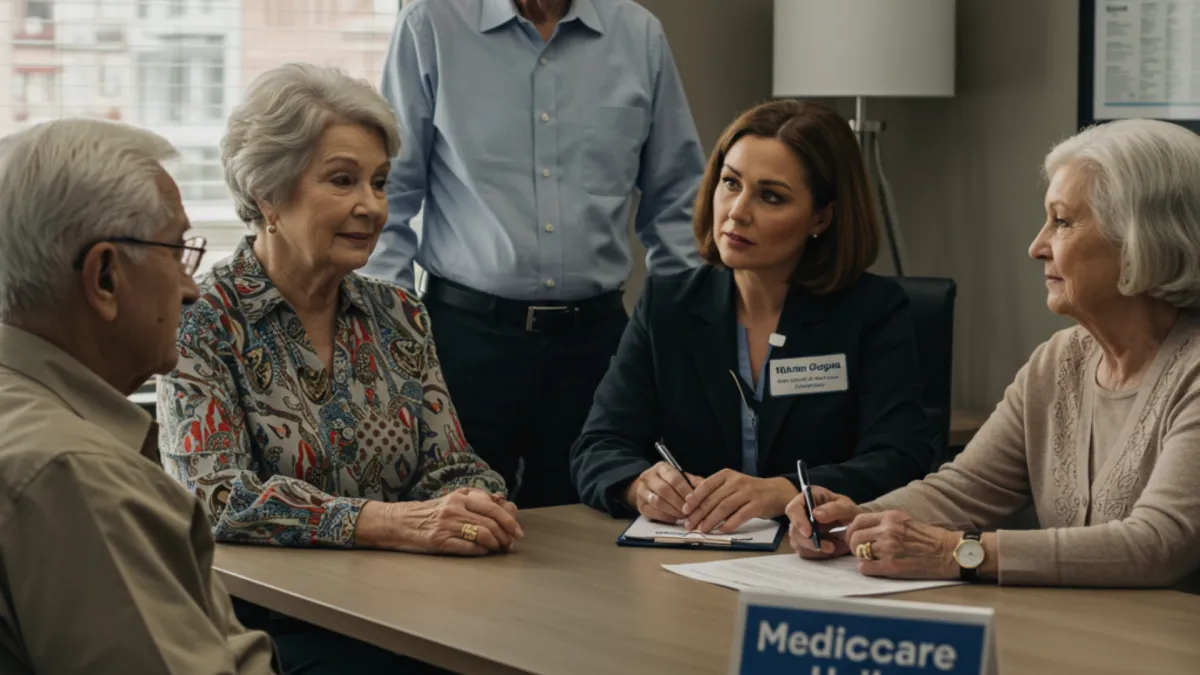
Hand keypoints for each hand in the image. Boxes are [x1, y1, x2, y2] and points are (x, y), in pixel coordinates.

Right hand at [356, 488, 523, 555]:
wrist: (399, 522)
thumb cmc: (430, 512)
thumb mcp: (452, 499)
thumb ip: (477, 499)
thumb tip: (505, 502)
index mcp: (460, 496)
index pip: (492, 507)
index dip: (509, 520)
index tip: (518, 531)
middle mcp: (454, 508)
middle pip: (490, 522)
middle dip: (506, 535)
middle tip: (511, 544)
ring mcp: (446, 525)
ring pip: (481, 534)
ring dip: (496, 544)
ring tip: (500, 549)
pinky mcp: (439, 541)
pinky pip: (467, 547)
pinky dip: (481, 551)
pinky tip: (485, 553)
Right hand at [625, 462, 698, 522]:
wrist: (648, 487)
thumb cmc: (669, 482)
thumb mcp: (681, 477)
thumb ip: (693, 482)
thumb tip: (708, 488)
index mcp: (661, 468)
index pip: (673, 478)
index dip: (684, 490)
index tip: (693, 500)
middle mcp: (648, 477)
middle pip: (664, 490)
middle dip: (679, 502)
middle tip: (690, 511)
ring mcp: (641, 491)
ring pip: (656, 501)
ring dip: (672, 511)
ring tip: (684, 516)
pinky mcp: (640, 505)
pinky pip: (652, 512)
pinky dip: (665, 517)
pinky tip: (675, 519)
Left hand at [681, 470, 796, 533]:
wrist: (777, 492)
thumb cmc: (750, 490)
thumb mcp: (731, 484)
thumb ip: (712, 489)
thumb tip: (689, 494)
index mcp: (727, 475)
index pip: (706, 485)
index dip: (694, 498)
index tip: (684, 510)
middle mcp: (737, 481)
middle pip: (714, 499)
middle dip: (699, 513)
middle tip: (689, 525)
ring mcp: (748, 492)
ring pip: (725, 507)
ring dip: (711, 520)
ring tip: (702, 530)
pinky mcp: (758, 504)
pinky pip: (740, 515)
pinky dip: (729, 524)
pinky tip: (721, 530)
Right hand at [785, 487, 859, 558]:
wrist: (852, 524)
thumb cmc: (848, 512)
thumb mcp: (847, 507)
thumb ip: (835, 509)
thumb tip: (816, 515)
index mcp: (808, 498)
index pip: (793, 509)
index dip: (798, 521)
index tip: (809, 533)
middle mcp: (799, 513)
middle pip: (794, 530)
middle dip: (810, 542)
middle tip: (830, 548)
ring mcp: (799, 529)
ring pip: (798, 544)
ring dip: (817, 549)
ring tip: (837, 547)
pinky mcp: (803, 542)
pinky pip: (805, 552)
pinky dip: (819, 554)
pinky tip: (833, 548)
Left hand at [845, 510, 959, 578]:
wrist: (950, 552)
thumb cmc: (930, 538)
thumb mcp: (905, 522)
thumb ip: (885, 524)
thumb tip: (864, 531)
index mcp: (890, 517)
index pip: (858, 520)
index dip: (851, 530)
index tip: (854, 537)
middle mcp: (887, 530)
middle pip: (854, 537)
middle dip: (853, 546)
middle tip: (860, 552)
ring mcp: (888, 548)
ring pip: (858, 553)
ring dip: (862, 558)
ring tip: (872, 560)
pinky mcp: (892, 566)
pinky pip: (865, 568)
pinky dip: (867, 569)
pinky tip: (877, 569)